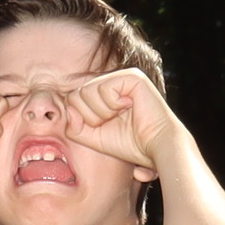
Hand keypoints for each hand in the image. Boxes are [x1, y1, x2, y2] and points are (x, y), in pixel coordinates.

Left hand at [55, 66, 180, 171]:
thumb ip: (75, 126)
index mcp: (104, 95)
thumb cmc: (130, 144)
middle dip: (91, 116)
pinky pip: (103, 87)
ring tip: (121, 116)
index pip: (75, 100)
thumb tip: (68, 108)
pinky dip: (111, 104)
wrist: (156, 147)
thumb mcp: (94, 138)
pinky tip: (128, 107)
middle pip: (77, 94)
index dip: (83, 119)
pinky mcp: (131, 76)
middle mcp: (112, 83)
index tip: (103, 127)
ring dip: (101, 112)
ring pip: (87, 91)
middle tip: (113, 122)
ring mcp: (122, 77)